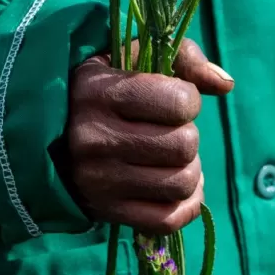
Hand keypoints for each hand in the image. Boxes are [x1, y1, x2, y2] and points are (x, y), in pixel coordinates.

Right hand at [66, 39, 233, 234]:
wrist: (48, 133)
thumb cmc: (106, 87)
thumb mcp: (134, 55)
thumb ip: (184, 57)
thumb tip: (226, 85)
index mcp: (101, 92)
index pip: (179, 102)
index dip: (188, 99)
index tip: (173, 98)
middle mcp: (94, 138)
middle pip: (184, 145)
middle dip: (188, 135)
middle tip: (171, 130)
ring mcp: (98, 180)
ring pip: (181, 183)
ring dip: (189, 169)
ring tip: (171, 157)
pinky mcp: (105, 212)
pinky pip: (167, 219)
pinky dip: (184, 204)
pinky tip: (173, 186)